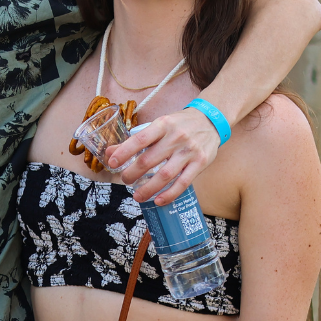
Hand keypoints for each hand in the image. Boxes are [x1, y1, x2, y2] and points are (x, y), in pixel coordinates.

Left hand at [104, 107, 219, 203]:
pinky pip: (183, 182)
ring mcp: (189, 151)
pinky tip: (158, 201)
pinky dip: (169, 194)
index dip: (124, 152)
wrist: (211, 120)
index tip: (112, 163)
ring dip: (148, 189)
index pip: (139, 139)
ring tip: (137, 196)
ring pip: (165, 175)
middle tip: (125, 180)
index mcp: (163, 125)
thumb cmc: (179, 124)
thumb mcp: (158, 125)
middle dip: (132, 173)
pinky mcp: (200, 163)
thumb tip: (110, 152)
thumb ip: (136, 139)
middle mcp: (176, 137)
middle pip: (149, 160)